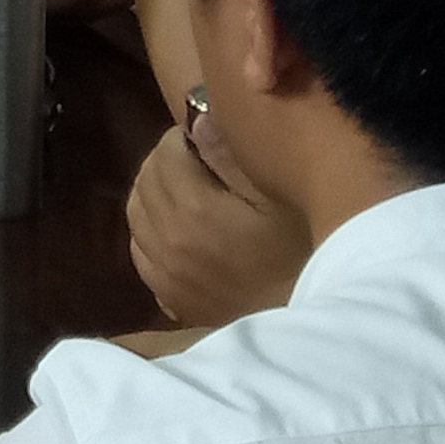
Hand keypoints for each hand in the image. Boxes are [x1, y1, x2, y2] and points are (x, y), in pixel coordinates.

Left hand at [125, 120, 312, 325]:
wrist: (309, 323)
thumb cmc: (302, 252)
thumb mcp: (277, 195)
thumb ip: (231, 154)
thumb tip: (195, 119)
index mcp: (194, 209)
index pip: (166, 151)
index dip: (185, 138)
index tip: (207, 141)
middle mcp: (168, 239)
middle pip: (146, 178)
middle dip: (167, 161)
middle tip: (198, 162)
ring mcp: (164, 271)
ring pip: (135, 212)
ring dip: (154, 192)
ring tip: (186, 190)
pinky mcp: (167, 296)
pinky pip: (139, 248)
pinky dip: (150, 229)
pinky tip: (176, 226)